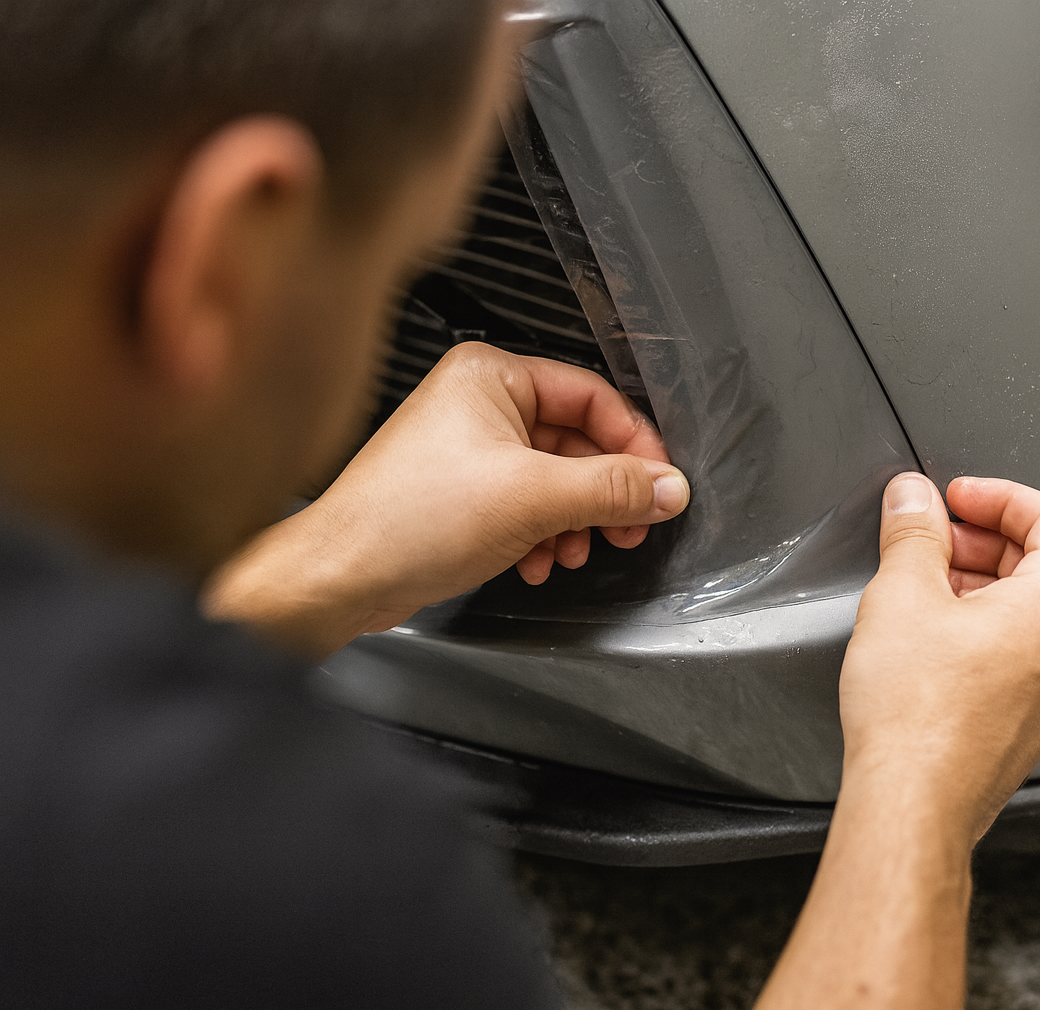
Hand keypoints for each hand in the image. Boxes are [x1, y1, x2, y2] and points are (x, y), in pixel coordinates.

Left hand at [203, 342, 688, 655]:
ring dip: (575, 520)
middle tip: (629, 527)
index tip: (659, 485)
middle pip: (578, 440)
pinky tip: (539, 562)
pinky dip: (544, 534)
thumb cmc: (406, 520)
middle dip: (604, 493)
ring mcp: (470, 447)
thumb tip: (669, 487)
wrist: (341, 576)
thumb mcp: (533, 498)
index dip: (634, 444)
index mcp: (492, 374)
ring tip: (576, 551)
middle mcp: (480, 402)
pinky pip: (529, 504)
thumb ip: (612, 490)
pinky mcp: (463, 491)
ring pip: (556, 478)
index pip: (594, 397)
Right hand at [838, 472, 1039, 846]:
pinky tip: (929, 637)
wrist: (912, 805)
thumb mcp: (900, 596)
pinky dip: (981, 628)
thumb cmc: (916, 721)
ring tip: (921, 585)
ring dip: (980, 584)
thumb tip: (913, 500)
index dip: (1003, 496)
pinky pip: (1018, 654)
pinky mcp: (1029, 723)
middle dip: (985, 540)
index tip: (961, 498)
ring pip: (1030, 612)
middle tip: (933, 536)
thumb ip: (911, 532)